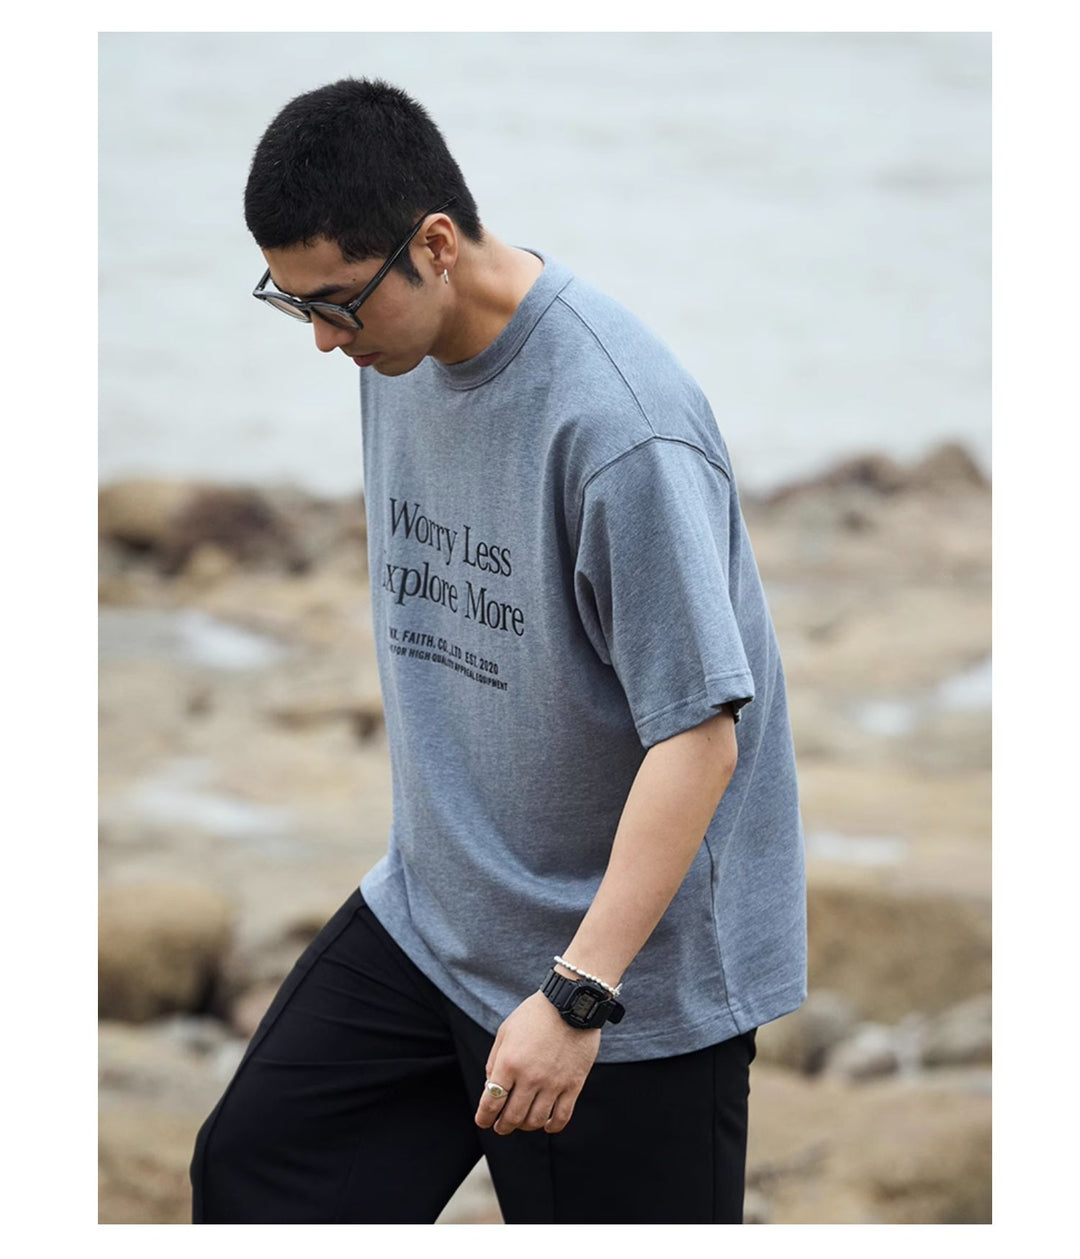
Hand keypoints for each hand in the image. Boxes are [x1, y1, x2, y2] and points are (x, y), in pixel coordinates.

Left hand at [475, 990, 601, 1135]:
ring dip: (524, 1127)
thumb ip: (494, 1060)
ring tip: (522, 1123)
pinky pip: (561, 1117)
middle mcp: (530, 1077)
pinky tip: (545, 1125)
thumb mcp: (506, 1031)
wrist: (571, 1003)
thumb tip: (491, 1087)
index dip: (484, 1117)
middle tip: (501, 1127)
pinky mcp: (573, 1085)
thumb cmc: (534, 1014)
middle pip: (512, 1117)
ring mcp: (553, 1083)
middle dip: (502, 1126)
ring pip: (535, 1121)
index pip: (491, 1103)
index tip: (484, 1121)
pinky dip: (551, 1127)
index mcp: (509, 1063)